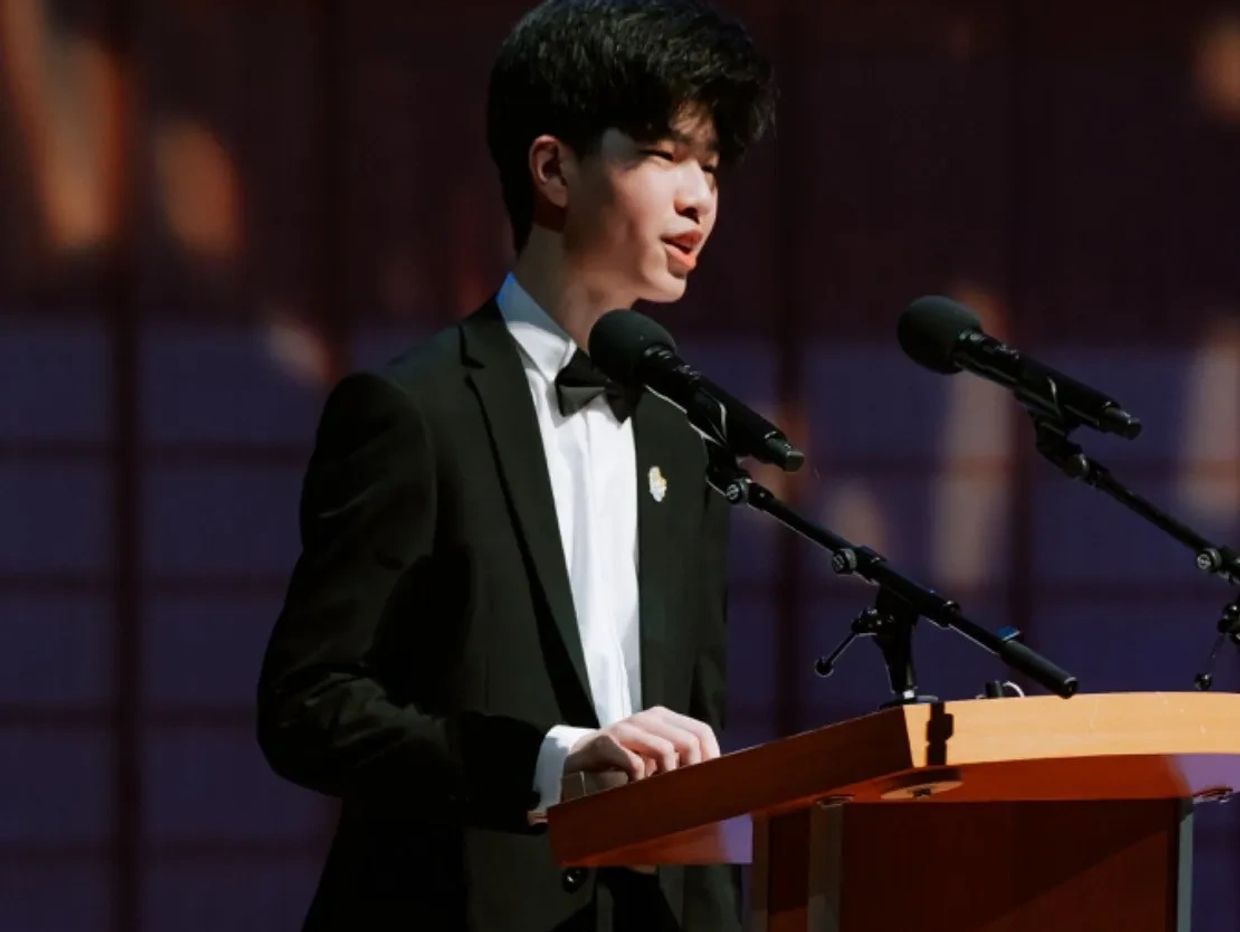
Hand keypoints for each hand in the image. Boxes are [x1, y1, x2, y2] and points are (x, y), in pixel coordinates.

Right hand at [563, 706, 720, 782]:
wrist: (580, 761)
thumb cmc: (624, 763)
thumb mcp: (655, 758)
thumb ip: (679, 761)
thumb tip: (711, 780)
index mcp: (664, 719)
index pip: (702, 732)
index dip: (710, 758)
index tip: (705, 783)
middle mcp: (648, 718)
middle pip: (689, 741)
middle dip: (690, 771)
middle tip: (681, 791)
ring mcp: (627, 727)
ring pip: (665, 750)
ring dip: (665, 778)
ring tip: (657, 791)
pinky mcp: (607, 742)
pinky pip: (635, 764)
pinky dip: (639, 782)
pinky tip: (633, 789)